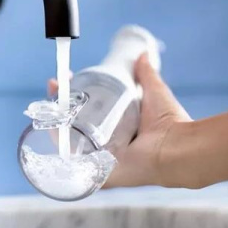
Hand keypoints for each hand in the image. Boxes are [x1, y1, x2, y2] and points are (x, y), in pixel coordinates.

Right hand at [48, 53, 191, 187]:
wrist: (177, 149)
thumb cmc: (170, 124)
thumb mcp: (154, 93)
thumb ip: (146, 75)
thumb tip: (143, 55)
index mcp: (117, 129)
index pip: (89, 110)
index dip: (76, 94)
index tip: (69, 78)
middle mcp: (106, 144)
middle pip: (74, 124)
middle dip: (60, 105)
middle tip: (55, 86)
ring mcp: (99, 159)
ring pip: (69, 140)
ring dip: (56, 121)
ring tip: (50, 101)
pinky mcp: (97, 172)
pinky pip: (72, 161)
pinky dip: (60, 145)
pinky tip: (51, 127)